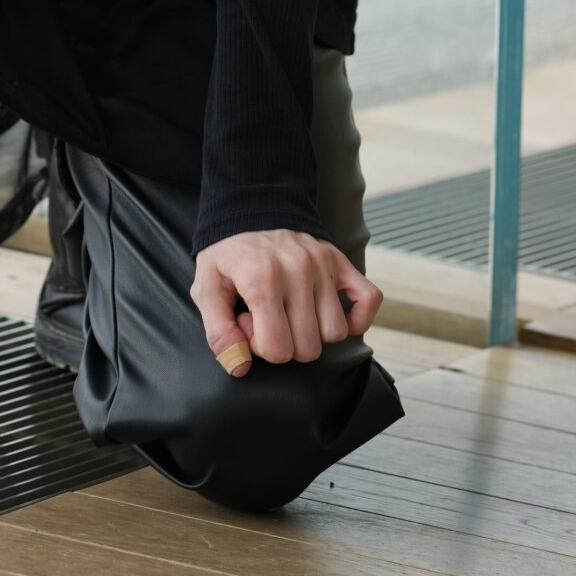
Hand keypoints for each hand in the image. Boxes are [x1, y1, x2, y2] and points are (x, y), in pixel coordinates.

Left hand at [191, 228, 382, 375]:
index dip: (259, 347)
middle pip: (309, 348)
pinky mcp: (340, 260)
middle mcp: (298, 269)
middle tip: (267, 317)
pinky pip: (369, 300)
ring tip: (288, 310)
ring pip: (336, 333)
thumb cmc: (228, 257)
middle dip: (285, 342)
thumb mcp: (206, 290)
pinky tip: (326, 314)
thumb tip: (240, 366)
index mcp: (262, 278)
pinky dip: (356, 317)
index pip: (278, 350)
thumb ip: (219, 332)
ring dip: (313, 332)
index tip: (248, 323)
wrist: (248, 209)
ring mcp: (323, 264)